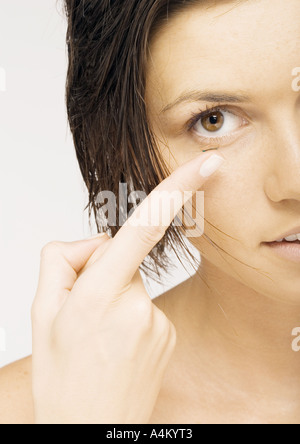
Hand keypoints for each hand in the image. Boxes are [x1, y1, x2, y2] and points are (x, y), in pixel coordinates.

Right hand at [31, 152, 223, 423]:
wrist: (90, 431)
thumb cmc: (63, 378)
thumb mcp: (42, 313)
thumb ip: (62, 260)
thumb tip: (95, 242)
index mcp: (100, 295)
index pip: (144, 228)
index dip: (177, 190)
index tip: (207, 166)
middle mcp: (136, 305)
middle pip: (120, 255)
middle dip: (98, 270)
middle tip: (80, 313)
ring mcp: (157, 322)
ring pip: (132, 281)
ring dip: (113, 295)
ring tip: (97, 336)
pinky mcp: (169, 333)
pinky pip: (145, 305)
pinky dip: (128, 314)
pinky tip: (116, 344)